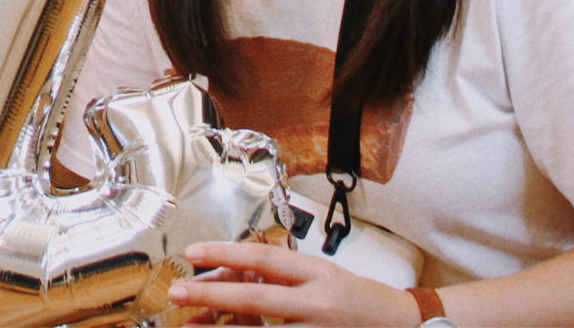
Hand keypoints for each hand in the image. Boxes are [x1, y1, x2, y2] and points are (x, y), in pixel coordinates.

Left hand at [170, 241, 422, 324]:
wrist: (397, 323)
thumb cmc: (353, 297)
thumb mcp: (319, 275)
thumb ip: (281, 276)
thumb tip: (232, 276)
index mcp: (316, 273)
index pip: (264, 259)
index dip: (225, 254)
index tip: (193, 253)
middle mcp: (316, 301)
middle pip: (256, 298)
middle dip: (212, 295)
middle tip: (177, 291)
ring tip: (191, 323)